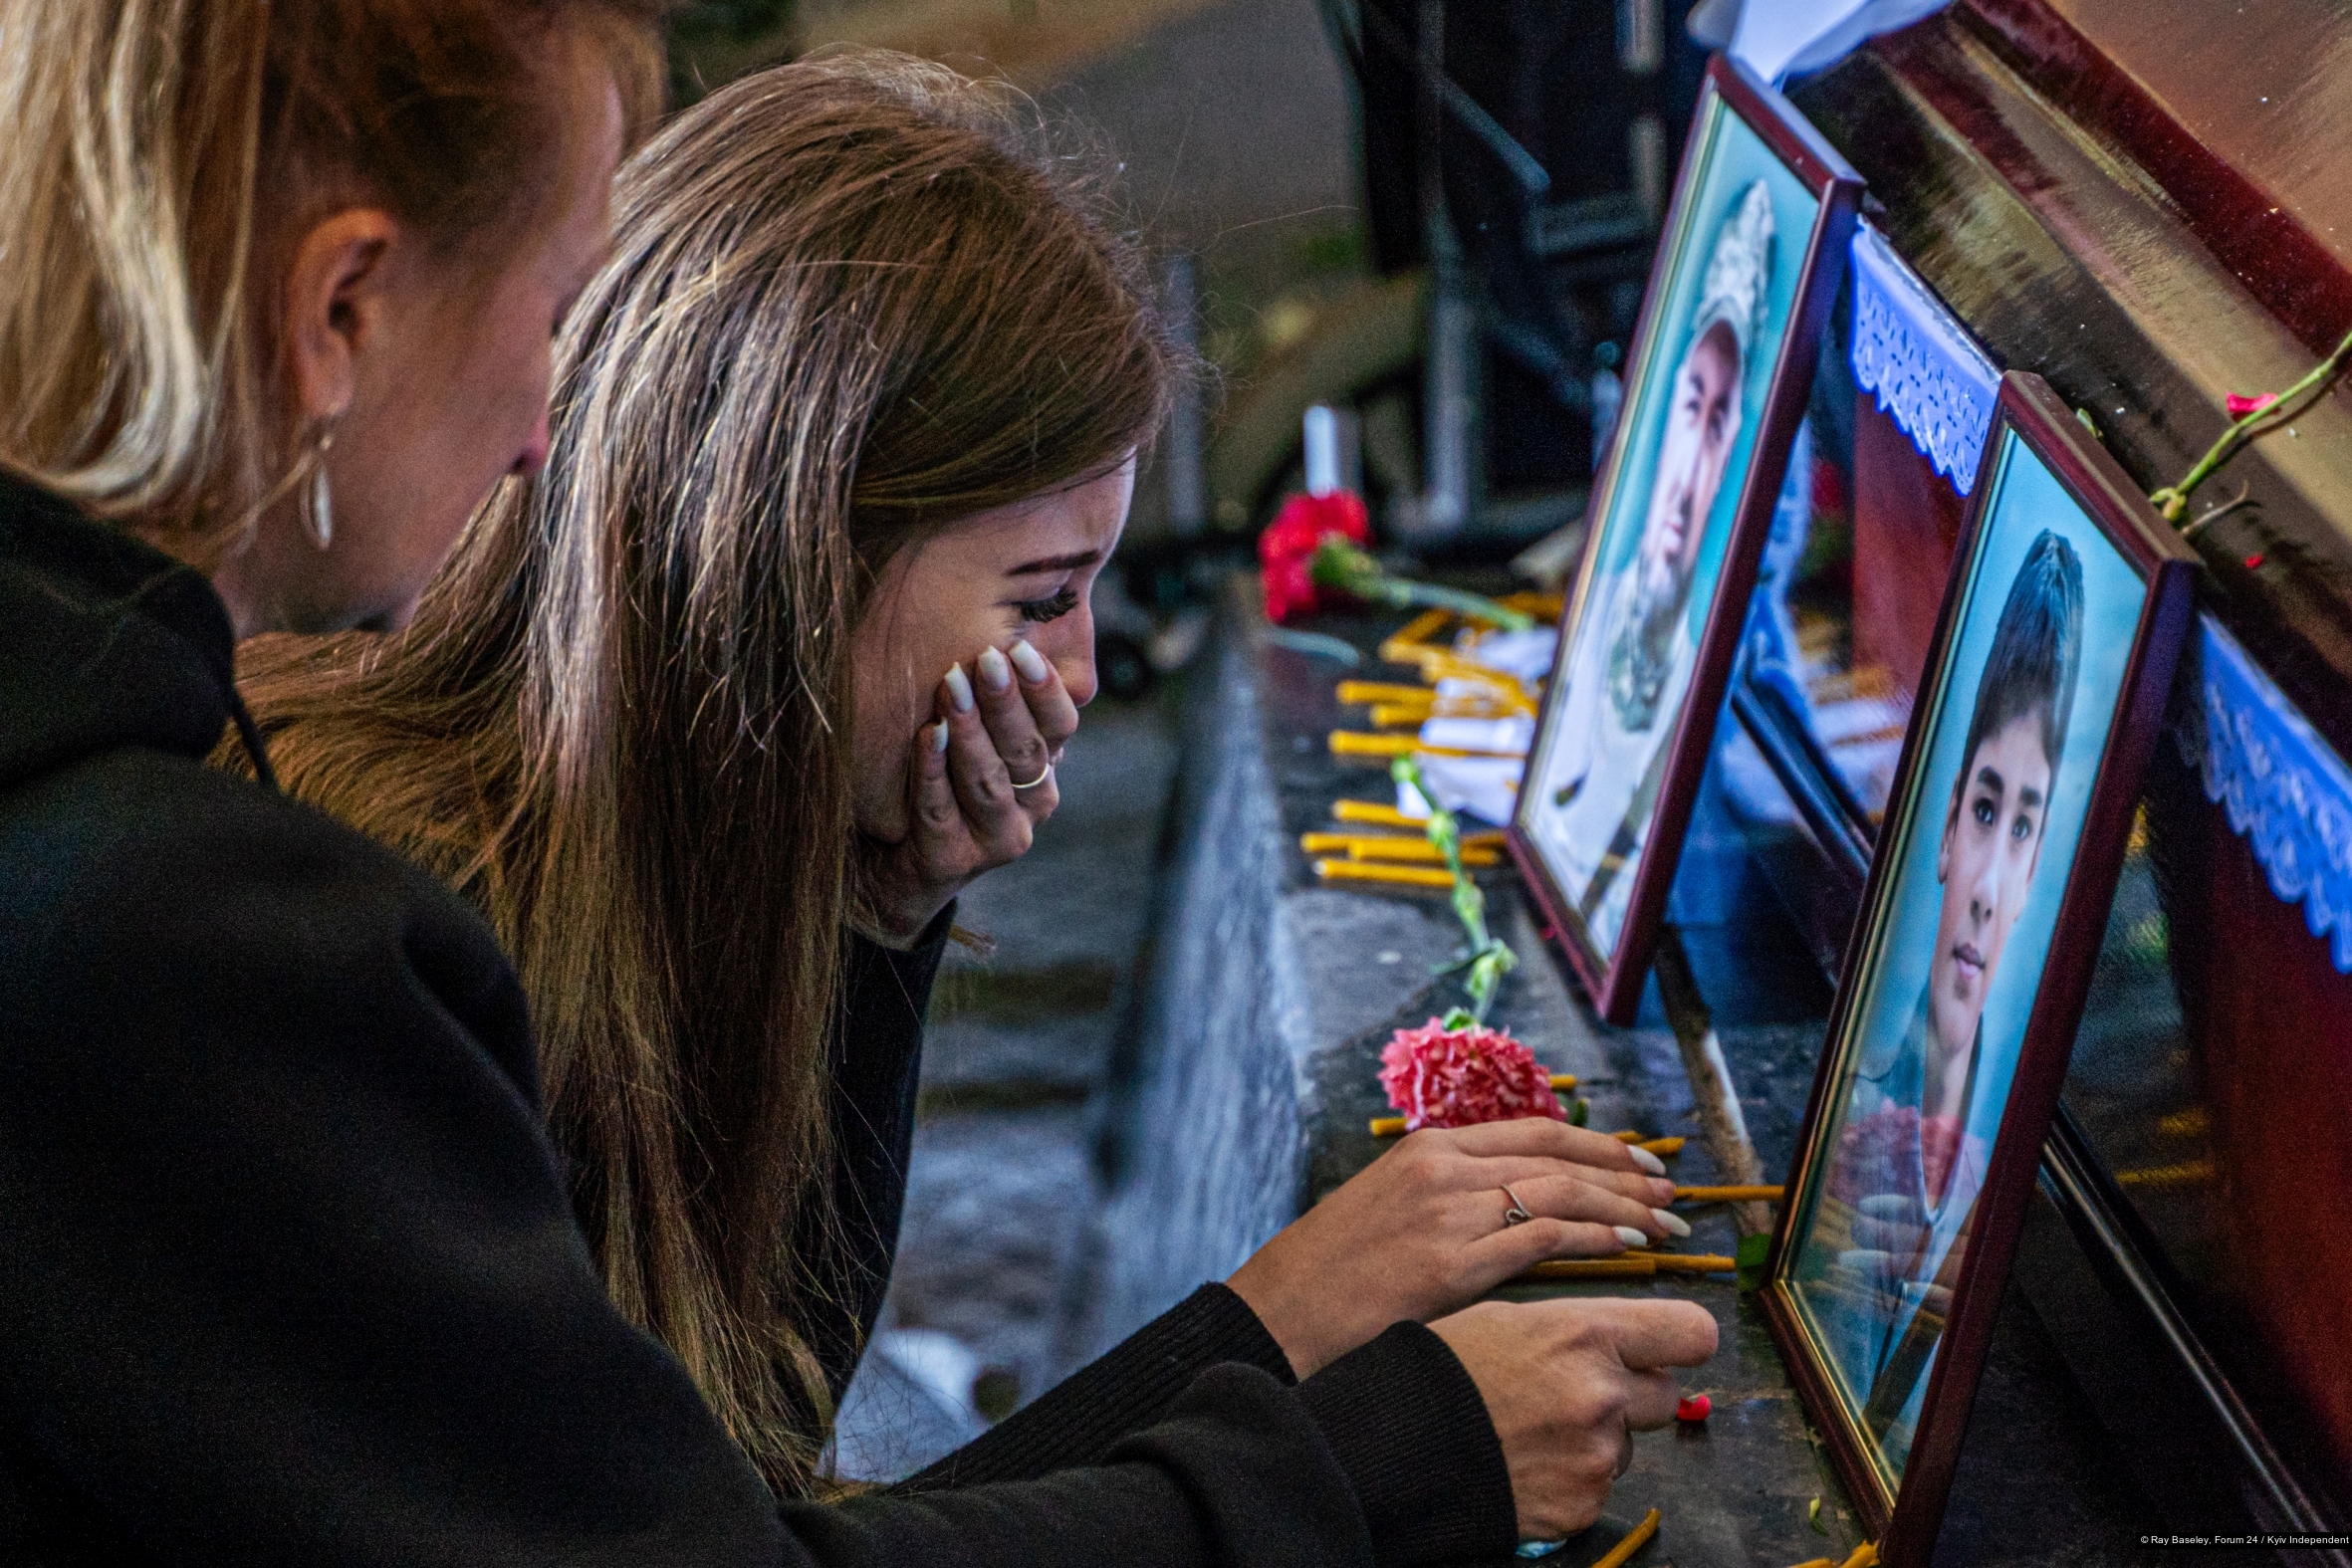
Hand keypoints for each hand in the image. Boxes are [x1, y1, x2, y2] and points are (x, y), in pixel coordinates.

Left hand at [857, 639, 1078, 944]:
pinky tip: (925, 734)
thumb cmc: (941, 772)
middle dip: (1005, 702)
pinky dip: (931, 770)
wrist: (897, 855)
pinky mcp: (954, 860)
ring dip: (970, 733)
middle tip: (987, 658)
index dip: (1044, 688)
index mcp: (1045, 768)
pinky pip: (940, 810)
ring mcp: (997, 839)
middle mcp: (1032, 805)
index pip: (1060, 725)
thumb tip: (1008, 621)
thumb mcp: (976, 730)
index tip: (1021, 648)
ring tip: (951, 688)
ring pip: (988, 782)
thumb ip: (995, 693)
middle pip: (1026, 751)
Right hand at [1226, 1118, 1682, 1376]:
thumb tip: (1512, 1209)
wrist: (1281, 1313)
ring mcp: (1448, 1211)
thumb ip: (1448, 1199)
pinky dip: (1594, 1239)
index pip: (1535, 1131)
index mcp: (1429, 1148)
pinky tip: (1628, 1249)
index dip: (1598, 1144)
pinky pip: (1543, 1238)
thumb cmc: (1332, 1276)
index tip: (1640, 1162)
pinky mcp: (1452, 1261)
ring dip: (1623, 1207)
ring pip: (1561, 1192)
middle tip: (1672, 1194)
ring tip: (1664, 1225)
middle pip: (1559, 1156)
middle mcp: (1443, 1168)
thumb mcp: (1389, 1210)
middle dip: (1625, 1173)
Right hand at [1432, 1296, 1716, 1539]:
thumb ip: (1582, 1329)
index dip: (1681, 1340)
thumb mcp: (1514, 1318)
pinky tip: (1528, 1460)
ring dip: (1597, 1437)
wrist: (1399, 1442)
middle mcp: (1603, 1395)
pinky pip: (1598, 1486)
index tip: (1668, 1346)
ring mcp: (1596, 1457)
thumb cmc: (1448, 1368)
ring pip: (1628, 1444)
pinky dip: (1571, 1476)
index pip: (1691, 1334)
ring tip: (1534, 1427)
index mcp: (1587, 1335)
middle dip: (1632, 1393)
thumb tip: (1627, 1341)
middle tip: (1577, 1390)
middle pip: (1665, 1395)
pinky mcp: (1582, 1505)